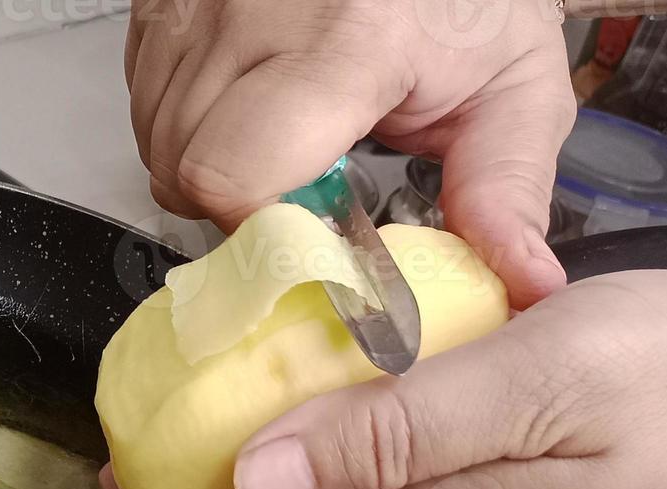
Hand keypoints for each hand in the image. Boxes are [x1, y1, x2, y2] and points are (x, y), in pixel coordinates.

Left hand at [102, 271, 666, 488]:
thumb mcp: (531, 386)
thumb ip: (392, 431)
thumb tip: (260, 473)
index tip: (125, 484)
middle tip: (154, 433)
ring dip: (271, 458)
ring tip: (223, 392)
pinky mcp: (523, 455)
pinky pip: (403, 455)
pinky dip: (344, 421)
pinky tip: (340, 364)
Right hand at [124, 0, 575, 305]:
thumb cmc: (468, 4)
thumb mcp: (514, 90)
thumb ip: (506, 190)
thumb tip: (523, 282)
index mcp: (350, 42)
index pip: (234, 174)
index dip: (258, 229)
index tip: (305, 236)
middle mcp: (255, 12)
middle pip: (184, 167)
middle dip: (233, 203)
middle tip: (299, 191)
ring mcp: (198, 0)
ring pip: (155, 137)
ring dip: (206, 163)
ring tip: (279, 139)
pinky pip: (144, 95)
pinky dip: (184, 119)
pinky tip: (247, 103)